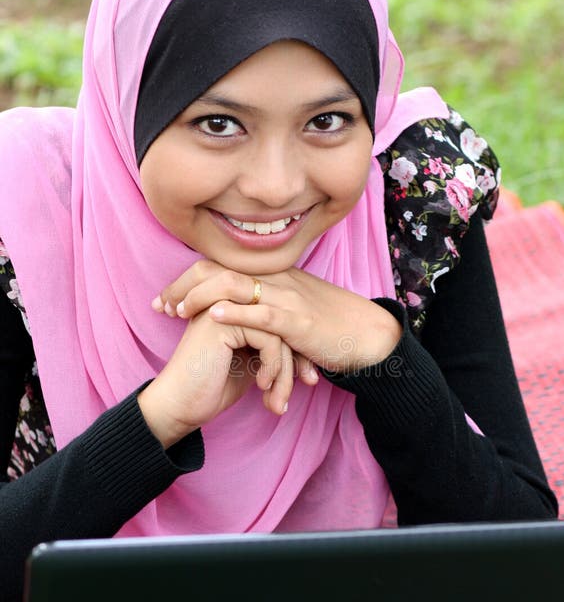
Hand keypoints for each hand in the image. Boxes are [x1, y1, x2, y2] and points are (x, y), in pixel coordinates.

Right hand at [138, 309, 300, 448]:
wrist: (180, 406)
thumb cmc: (212, 387)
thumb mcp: (251, 362)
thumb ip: (271, 345)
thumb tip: (304, 346)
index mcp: (234, 306)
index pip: (281, 319)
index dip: (299, 348)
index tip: (308, 376)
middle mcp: (228, 299)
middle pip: (283, 321)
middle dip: (300, 356)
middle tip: (310, 382)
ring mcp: (223, 306)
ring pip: (280, 330)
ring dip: (286, 369)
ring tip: (279, 398)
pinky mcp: (222, 321)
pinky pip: (270, 338)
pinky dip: (274, 367)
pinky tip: (262, 386)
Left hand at [153, 260, 401, 372]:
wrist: (365, 335)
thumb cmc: (327, 327)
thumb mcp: (289, 310)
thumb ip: (261, 308)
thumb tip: (229, 315)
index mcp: (270, 276)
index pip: (219, 266)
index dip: (186, 281)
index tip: (164, 300)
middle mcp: (275, 280)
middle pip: (218, 270)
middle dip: (183, 287)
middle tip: (160, 307)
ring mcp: (287, 298)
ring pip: (234, 286)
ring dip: (200, 297)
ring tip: (178, 312)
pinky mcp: (298, 322)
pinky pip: (262, 313)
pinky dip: (235, 313)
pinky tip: (212, 317)